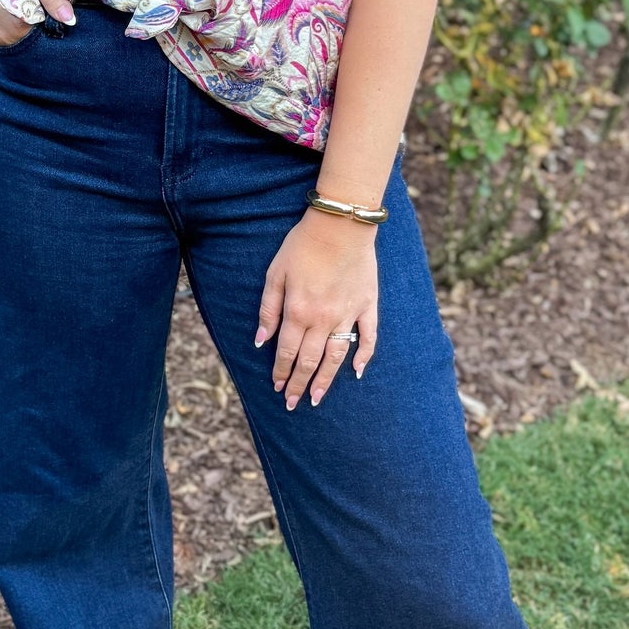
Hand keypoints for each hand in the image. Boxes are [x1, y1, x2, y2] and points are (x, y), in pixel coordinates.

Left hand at [256, 209, 378, 408]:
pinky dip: (364, 357)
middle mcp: (323, 320)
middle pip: (309, 361)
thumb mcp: (275, 274)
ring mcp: (347, 315)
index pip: (287, 352)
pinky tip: (357, 373)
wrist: (341, 224)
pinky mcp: (367, 306)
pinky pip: (368, 337)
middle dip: (299, 384)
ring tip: (318, 398)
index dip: (281, 372)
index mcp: (298, 312)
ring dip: (326, 380)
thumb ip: (268, 309)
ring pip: (336, 357)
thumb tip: (260, 340)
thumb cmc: (303, 245)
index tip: (277, 387)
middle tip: (293, 403)